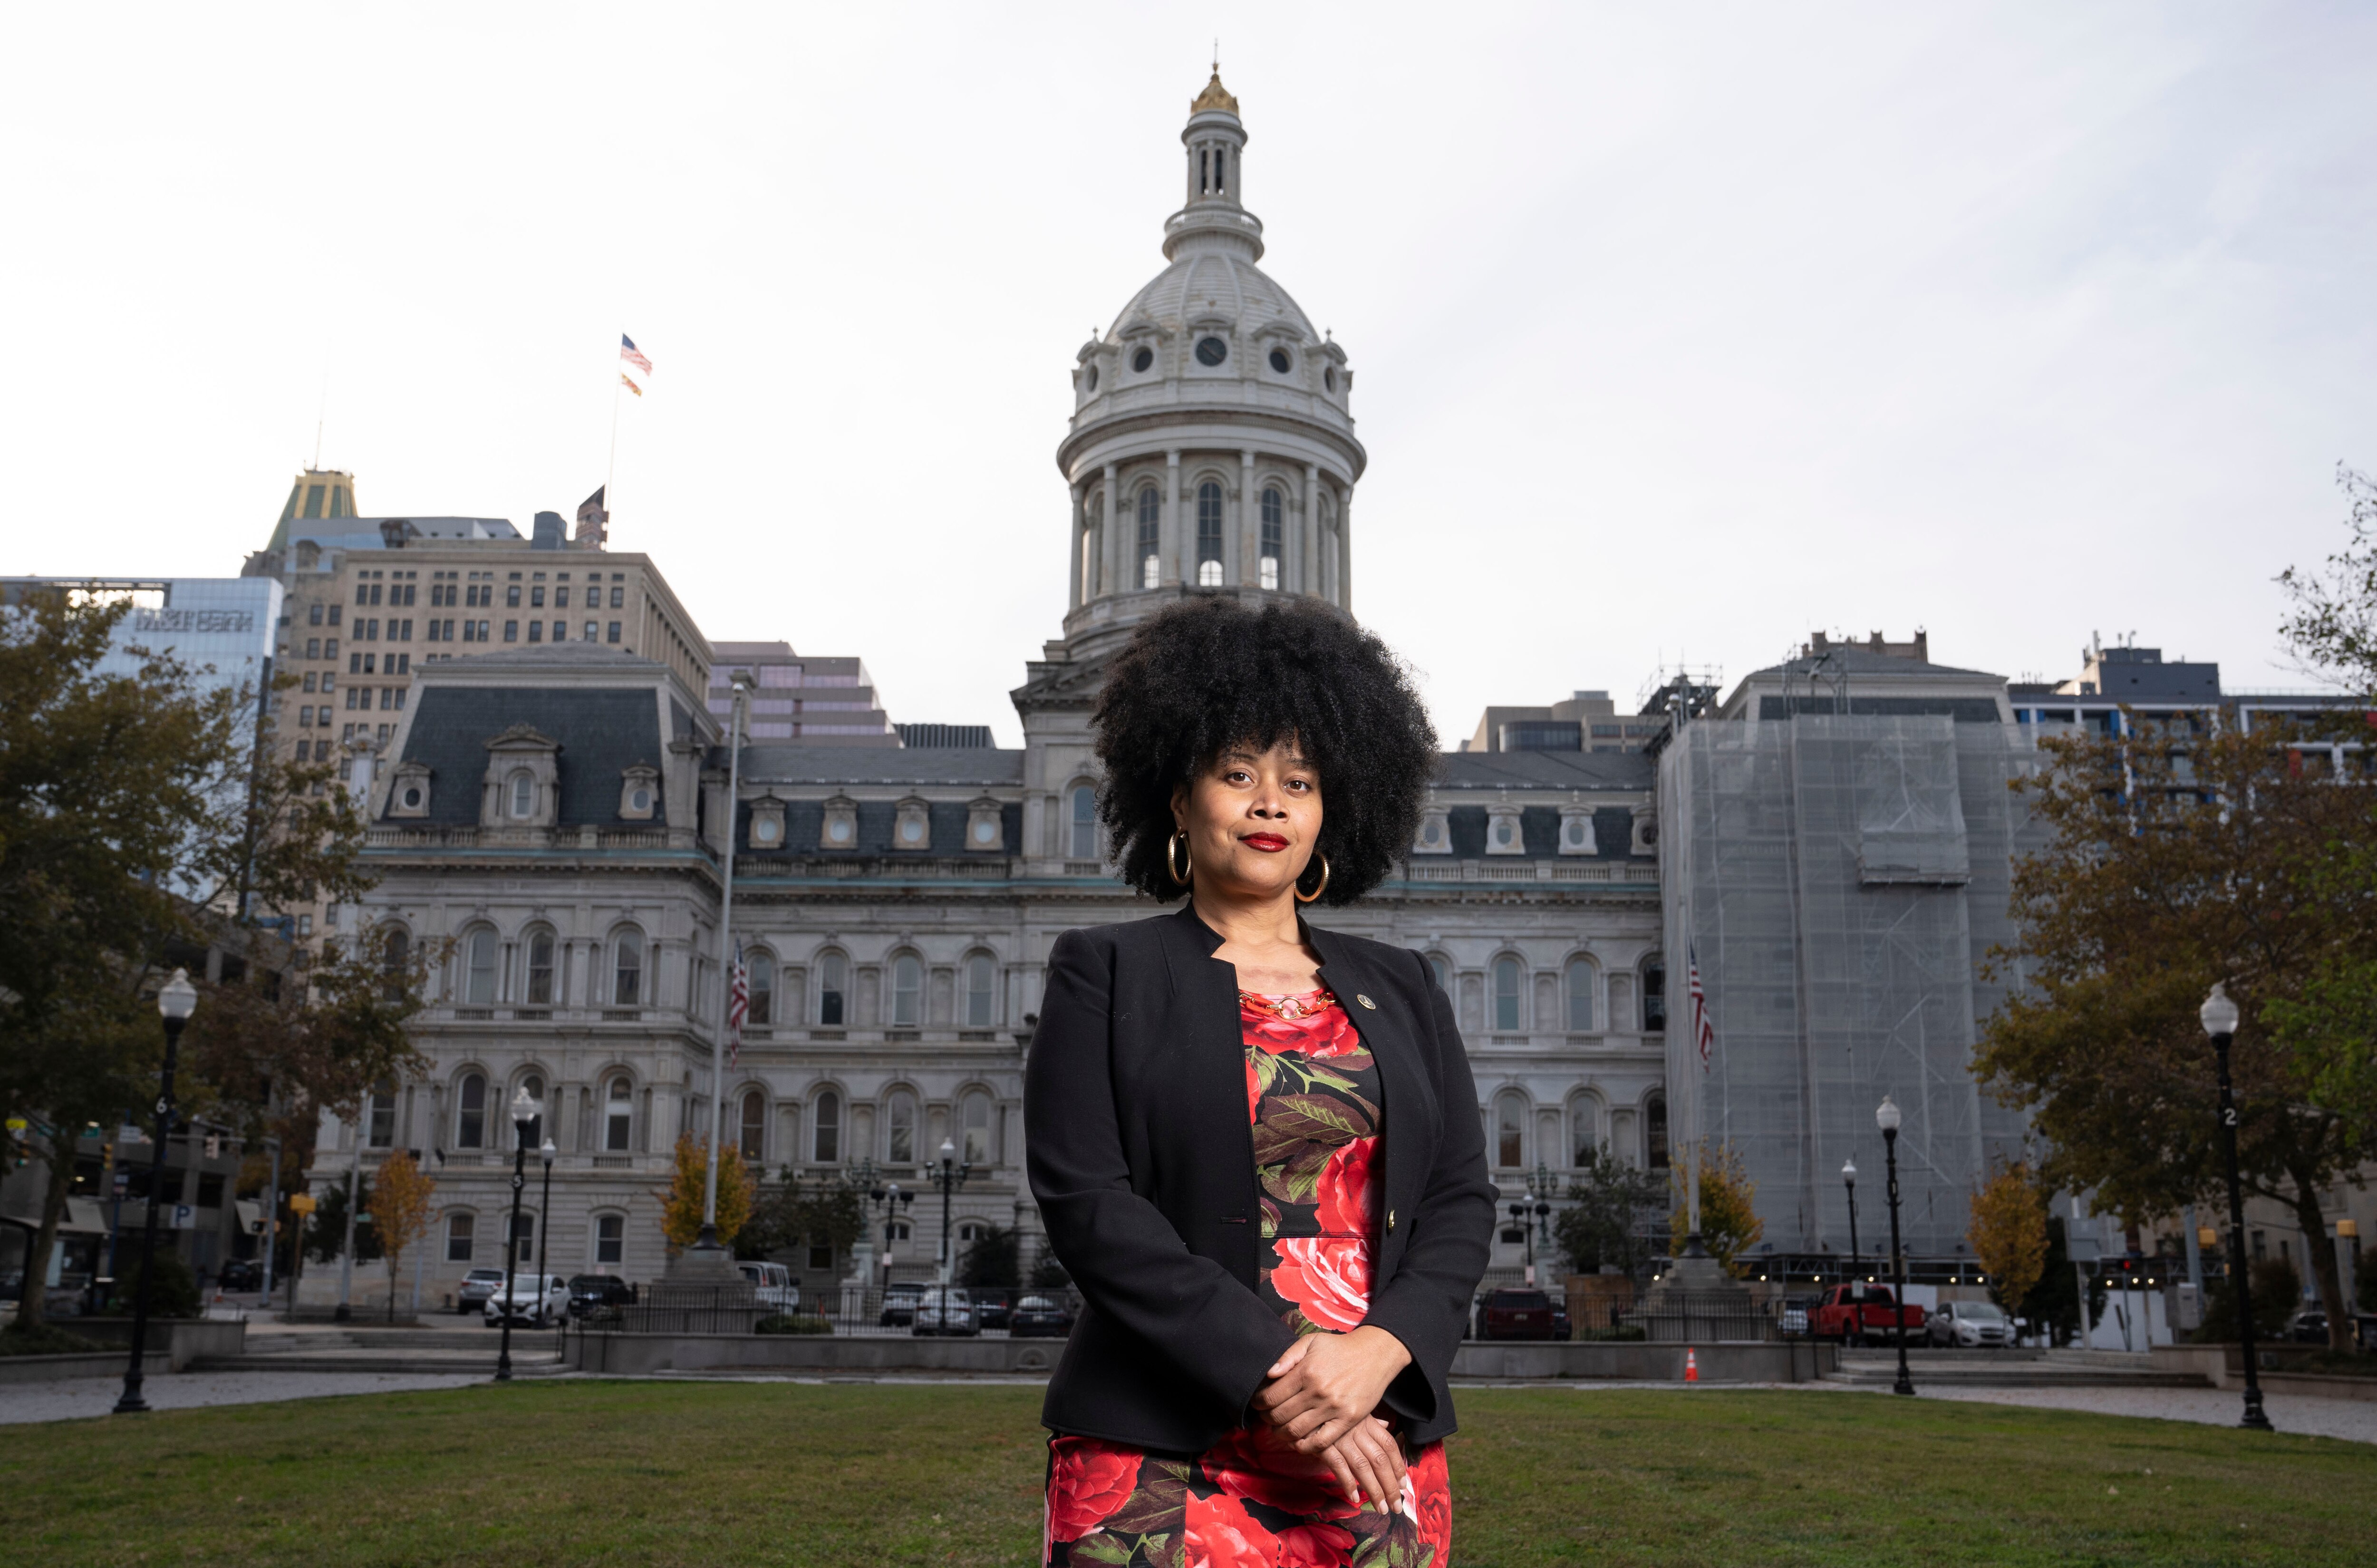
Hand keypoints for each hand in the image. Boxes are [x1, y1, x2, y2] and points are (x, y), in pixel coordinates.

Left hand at [1251, 1326, 1412, 1455]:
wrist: (1374, 1354)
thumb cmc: (1339, 1348)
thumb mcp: (1311, 1342)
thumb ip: (1288, 1356)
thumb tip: (1268, 1374)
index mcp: (1306, 1371)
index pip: (1270, 1397)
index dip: (1258, 1403)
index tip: (1257, 1404)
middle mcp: (1318, 1391)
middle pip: (1280, 1415)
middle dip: (1267, 1419)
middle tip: (1267, 1418)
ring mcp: (1333, 1408)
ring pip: (1296, 1431)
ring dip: (1282, 1434)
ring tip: (1280, 1429)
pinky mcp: (1348, 1420)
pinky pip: (1321, 1442)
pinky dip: (1305, 1447)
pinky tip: (1299, 1442)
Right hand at [1313, 1415, 1406, 1511]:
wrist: (1297, 1408)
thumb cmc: (1326, 1412)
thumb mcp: (1351, 1412)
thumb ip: (1369, 1421)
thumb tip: (1386, 1425)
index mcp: (1366, 1421)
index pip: (1389, 1445)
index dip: (1397, 1466)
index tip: (1403, 1484)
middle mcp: (1356, 1429)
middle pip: (1380, 1460)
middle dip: (1391, 1485)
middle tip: (1396, 1505)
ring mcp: (1340, 1438)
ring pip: (1363, 1467)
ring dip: (1375, 1491)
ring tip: (1382, 1508)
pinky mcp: (1323, 1446)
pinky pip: (1339, 1467)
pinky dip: (1349, 1483)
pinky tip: (1355, 1498)